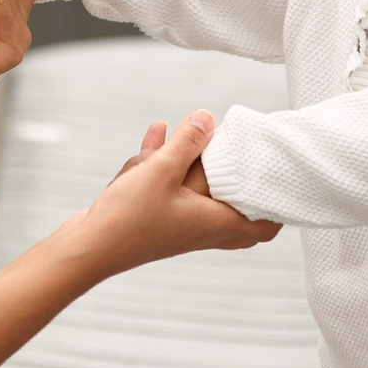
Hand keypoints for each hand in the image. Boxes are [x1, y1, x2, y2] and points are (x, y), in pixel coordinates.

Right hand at [58, 111, 277, 279]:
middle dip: (240, 181)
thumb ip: (187, 143)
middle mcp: (200, 229)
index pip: (262, 228)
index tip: (281, 181)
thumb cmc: (127, 218)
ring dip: (194, 162)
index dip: (277, 210)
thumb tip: (208, 118)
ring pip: (198, 193)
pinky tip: (156, 132)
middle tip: (247, 158)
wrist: (85, 249)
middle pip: (235, 210)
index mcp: (214, 224)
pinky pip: (168, 186)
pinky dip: (164, 162)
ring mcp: (175, 225)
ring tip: (190, 131)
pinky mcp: (152, 217)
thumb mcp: (161, 171)